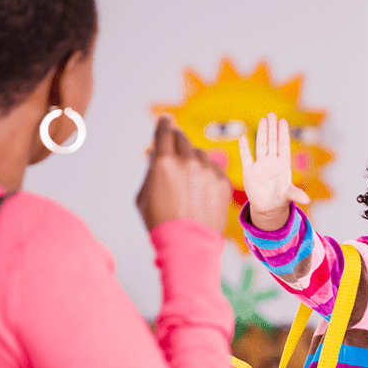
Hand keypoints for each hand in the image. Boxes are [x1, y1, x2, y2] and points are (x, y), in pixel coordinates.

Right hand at [137, 114, 231, 231]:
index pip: (164, 130)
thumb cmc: (161, 223)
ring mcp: (208, 171)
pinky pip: (215, 168)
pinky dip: (209, 174)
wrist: (189, 246)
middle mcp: (188, 161)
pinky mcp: (223, 182)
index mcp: (164, 162)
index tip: (166, 121)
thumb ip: (151, 170)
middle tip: (176, 153)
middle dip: (177, 142)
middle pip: (183, 139)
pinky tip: (203, 189)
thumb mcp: (143, 195)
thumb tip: (157, 154)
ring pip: (200, 154)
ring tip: (190, 181)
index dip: (164, 123)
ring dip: (194, 160)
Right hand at [238, 112, 309, 230]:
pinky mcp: (249, 172)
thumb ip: (296, 194)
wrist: (267, 208)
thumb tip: (307, 200)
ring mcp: (260, 166)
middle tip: (272, 114)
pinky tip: (243, 136)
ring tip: (263, 120)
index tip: (283, 121)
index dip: (283, 134)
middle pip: (272, 142)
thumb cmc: (280, 199)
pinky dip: (244, 148)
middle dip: (272, 128)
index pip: (283, 146)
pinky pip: (246, 157)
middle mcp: (272, 162)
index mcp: (283, 165)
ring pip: (261, 146)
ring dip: (262, 133)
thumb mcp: (288, 196)